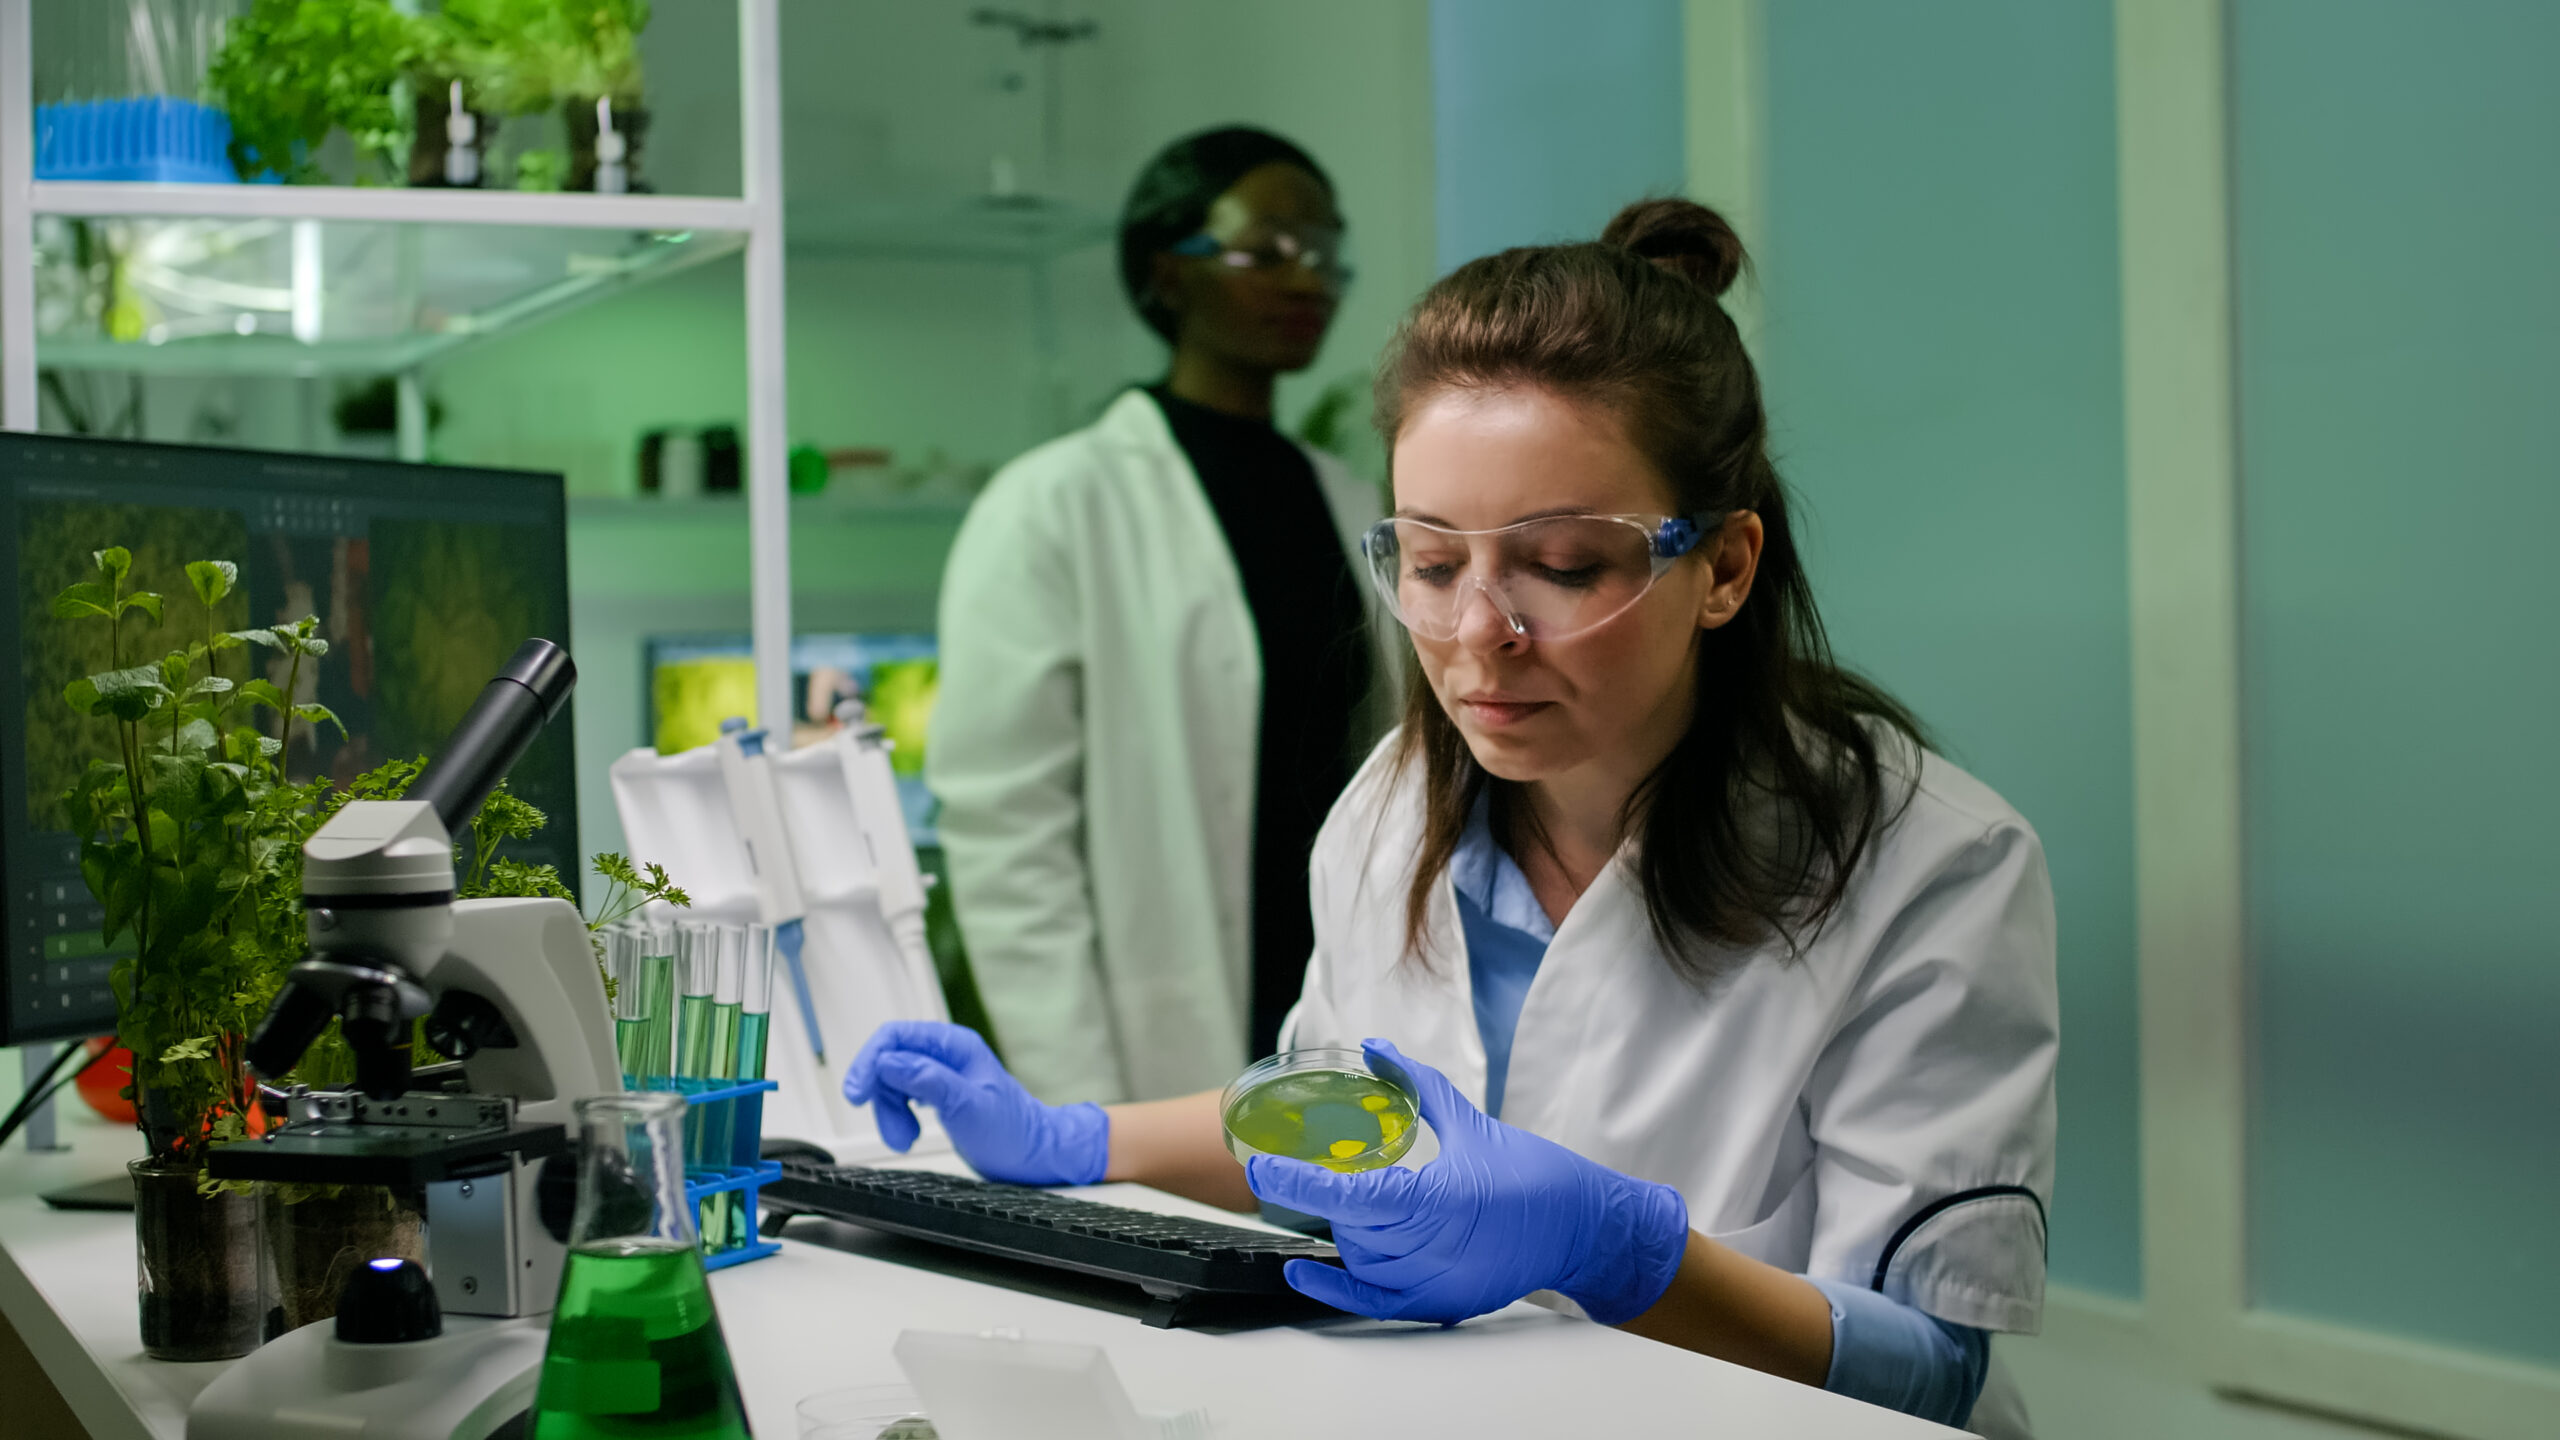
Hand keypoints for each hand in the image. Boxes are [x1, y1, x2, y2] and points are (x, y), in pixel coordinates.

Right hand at [840, 1021, 1108, 1186]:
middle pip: (889, 1061)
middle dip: (882, 1098)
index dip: (870, 1062)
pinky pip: (902, 1096)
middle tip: (892, 1133)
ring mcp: (942, 1074)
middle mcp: (946, 1055)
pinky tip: (908, 1132)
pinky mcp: (939, 1094)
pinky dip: (897, 1116)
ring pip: (892, 1082)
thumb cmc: (1013, 1133)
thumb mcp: (967, 1108)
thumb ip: (929, 1081)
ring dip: (889, 1113)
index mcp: (954, 1046)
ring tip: (904, 1139)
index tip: (858, 1094)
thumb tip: (889, 1062)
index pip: (895, 1037)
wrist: (1034, 1157)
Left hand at [1245, 1038, 1689, 1325]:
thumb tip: (1379, 1048)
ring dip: (1342, 1229)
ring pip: (1359, 1258)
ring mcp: (1434, 1281)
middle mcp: (1432, 1248)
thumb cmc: (1535, 1174)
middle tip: (1302, 1168)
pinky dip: (1334, 1289)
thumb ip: (1417, 1084)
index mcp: (1440, 1199)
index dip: (1301, 1183)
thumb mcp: (1472, 1121)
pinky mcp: (1438, 1302)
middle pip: (1350, 1225)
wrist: (1583, 1229)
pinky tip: (1303, 1272)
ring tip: (1342, 1202)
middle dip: (1322, 1196)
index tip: (1263, 1167)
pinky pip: (1373, 1302)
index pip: (1352, 1196)